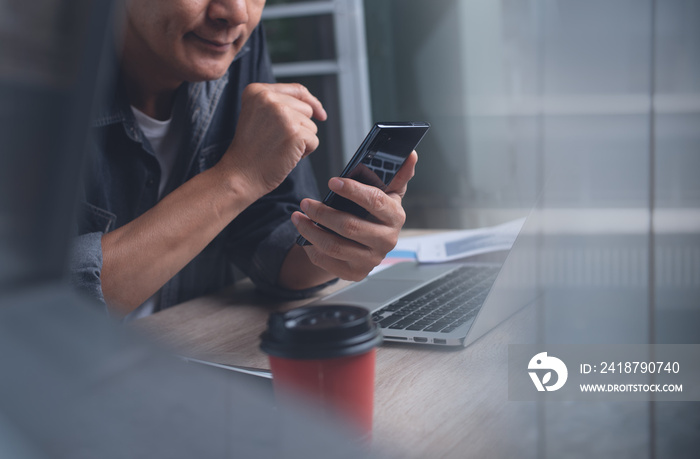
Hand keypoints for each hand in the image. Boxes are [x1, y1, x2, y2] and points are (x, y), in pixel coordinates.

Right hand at [217, 82, 326, 199]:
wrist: (240, 174)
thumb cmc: (251, 151)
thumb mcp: (258, 116)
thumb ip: (280, 104)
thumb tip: (316, 108)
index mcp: (257, 91)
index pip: (297, 90)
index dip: (311, 102)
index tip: (320, 113)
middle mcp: (269, 98)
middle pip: (306, 109)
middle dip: (300, 127)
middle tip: (277, 140)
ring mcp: (282, 114)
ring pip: (312, 126)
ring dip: (302, 141)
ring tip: (279, 148)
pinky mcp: (294, 132)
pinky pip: (314, 141)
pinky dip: (305, 152)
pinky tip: (286, 155)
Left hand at [291, 151, 417, 280]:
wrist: (367, 244)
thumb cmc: (375, 213)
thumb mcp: (387, 192)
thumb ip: (398, 174)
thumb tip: (410, 155)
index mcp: (395, 216)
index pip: (375, 201)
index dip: (353, 191)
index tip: (332, 182)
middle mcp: (386, 240)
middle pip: (350, 226)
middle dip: (323, 213)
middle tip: (305, 203)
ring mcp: (371, 259)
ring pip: (334, 246)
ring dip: (311, 230)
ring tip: (298, 217)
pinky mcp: (355, 272)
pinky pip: (327, 262)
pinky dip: (311, 248)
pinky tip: (304, 236)